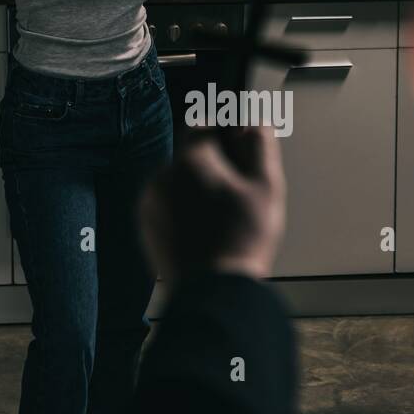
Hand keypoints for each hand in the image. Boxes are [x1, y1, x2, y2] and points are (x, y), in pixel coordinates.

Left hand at [138, 127, 285, 284]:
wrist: (214, 290)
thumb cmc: (242, 239)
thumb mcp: (266, 186)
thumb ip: (260, 144)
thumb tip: (254, 123)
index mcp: (187, 161)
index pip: (203, 126)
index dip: (225, 134)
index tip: (241, 149)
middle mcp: (160, 178)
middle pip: (190, 156)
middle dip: (213, 166)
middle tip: (238, 192)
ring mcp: (149, 205)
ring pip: (178, 182)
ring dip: (198, 188)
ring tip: (222, 216)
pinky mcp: (146, 228)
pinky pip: (167, 207)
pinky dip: (184, 211)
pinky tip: (206, 230)